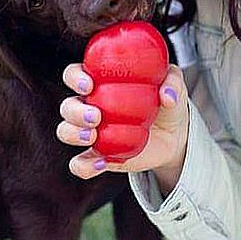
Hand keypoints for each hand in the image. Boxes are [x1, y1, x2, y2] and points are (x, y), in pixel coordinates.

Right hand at [56, 62, 189, 187]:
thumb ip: (173, 82)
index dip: (75, 77)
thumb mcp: (175, 85)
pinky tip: (101, 162)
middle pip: (67, 106)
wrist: (174, 137)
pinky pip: (80, 164)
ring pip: (66, 131)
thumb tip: (166, 96)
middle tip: (96, 116)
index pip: (74, 74)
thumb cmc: (167, 102)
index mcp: (101, 82)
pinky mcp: (99, 157)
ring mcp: (92, 133)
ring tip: (93, 137)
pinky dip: (83, 165)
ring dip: (73, 134)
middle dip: (75, 111)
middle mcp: (90, 106)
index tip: (89, 85)